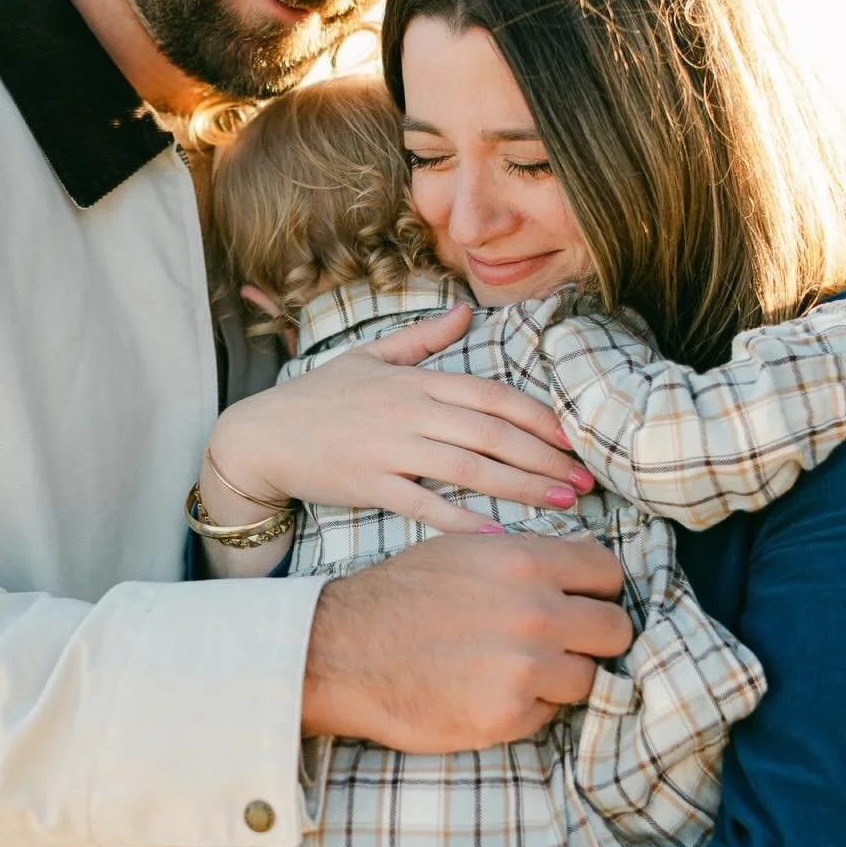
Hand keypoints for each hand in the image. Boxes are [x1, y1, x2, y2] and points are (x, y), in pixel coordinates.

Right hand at [209, 304, 593, 534]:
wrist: (260, 436)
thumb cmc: (316, 398)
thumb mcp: (368, 357)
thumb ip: (422, 339)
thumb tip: (465, 311)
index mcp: (416, 381)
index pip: (492, 396)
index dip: (539, 417)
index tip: (574, 438)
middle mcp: (410, 411)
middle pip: (493, 434)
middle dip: (545, 458)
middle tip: (585, 480)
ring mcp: (390, 449)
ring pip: (470, 468)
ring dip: (521, 486)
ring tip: (561, 503)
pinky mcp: (371, 485)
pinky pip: (426, 505)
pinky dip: (465, 521)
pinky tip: (501, 535)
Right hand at [303, 531, 631, 748]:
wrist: (343, 651)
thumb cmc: (399, 596)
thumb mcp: (463, 549)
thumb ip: (529, 555)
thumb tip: (587, 557)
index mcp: (526, 562)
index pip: (609, 574)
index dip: (599, 590)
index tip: (584, 602)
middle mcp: (535, 613)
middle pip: (615, 630)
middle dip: (593, 638)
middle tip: (562, 643)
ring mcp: (525, 669)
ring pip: (589, 678)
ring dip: (562, 677)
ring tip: (517, 670)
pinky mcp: (508, 716)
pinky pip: (551, 714)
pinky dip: (530, 708)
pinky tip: (491, 692)